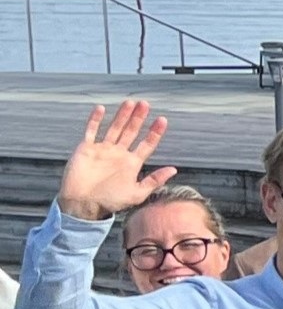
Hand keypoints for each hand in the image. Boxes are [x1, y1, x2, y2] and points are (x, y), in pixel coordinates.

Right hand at [58, 100, 174, 221]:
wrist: (83, 205)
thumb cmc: (110, 202)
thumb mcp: (137, 193)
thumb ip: (154, 180)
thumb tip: (174, 169)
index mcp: (132, 163)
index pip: (146, 144)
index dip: (154, 132)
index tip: (162, 120)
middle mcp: (119, 154)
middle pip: (131, 132)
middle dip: (139, 118)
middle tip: (145, 104)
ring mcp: (103, 150)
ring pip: (114, 128)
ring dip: (122, 116)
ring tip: (130, 103)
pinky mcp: (86, 149)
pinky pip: (91, 131)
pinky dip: (95, 120)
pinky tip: (101, 108)